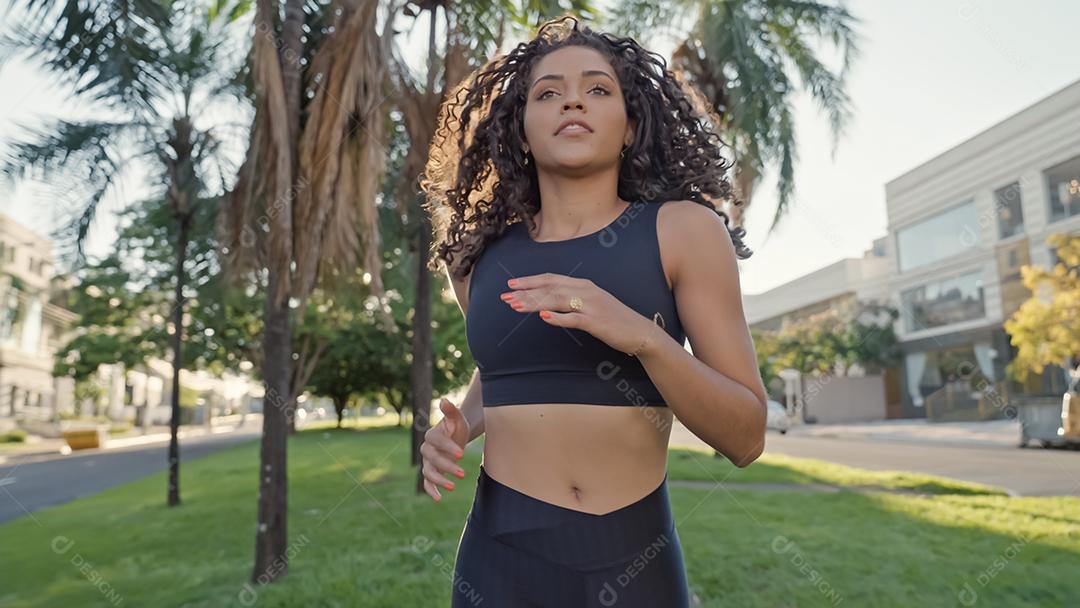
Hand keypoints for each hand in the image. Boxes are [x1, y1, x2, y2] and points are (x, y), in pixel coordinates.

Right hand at [420, 397, 469, 502]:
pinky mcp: (431, 472)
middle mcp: (426, 449)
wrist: (455, 436)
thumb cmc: (456, 426)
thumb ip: (451, 411)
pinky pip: (427, 483)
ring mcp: (428, 462)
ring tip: (453, 486)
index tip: (461, 453)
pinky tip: (439, 498)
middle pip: (432, 459)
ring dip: (439, 480)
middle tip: (463, 473)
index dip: (447, 447)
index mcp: (432, 435)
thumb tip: (444, 400)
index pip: (436, 441)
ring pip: (428, 472)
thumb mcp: (457, 418)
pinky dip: (431, 490)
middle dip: (446, 466)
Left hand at [501, 273, 660, 355]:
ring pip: (557, 300)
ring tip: (515, 306)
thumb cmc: (613, 319)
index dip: (530, 281)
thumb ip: (571, 300)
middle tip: (505, 296)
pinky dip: (558, 317)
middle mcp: (586, 290)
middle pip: (550, 288)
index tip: (511, 284)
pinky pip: (574, 318)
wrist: (640, 331)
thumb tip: (547, 303)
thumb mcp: (591, 304)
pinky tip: (543, 317)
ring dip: (534, 303)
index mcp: (583, 285)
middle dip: (526, 291)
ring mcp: (592, 305)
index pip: (551, 279)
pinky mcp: (597, 321)